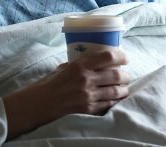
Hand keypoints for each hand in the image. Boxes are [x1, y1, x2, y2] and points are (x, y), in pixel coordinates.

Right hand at [3, 48, 130, 138]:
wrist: (38, 104)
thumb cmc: (48, 84)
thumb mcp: (64, 68)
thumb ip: (79, 65)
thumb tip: (94, 62)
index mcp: (80, 65)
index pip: (108, 57)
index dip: (121, 56)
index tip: (125, 58)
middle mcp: (86, 79)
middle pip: (116, 75)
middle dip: (125, 75)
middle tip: (127, 75)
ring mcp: (88, 95)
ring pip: (115, 91)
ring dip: (123, 89)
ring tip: (124, 88)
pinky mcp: (87, 109)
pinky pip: (108, 105)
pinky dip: (115, 102)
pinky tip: (116, 100)